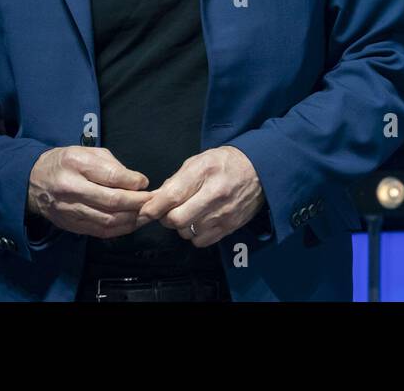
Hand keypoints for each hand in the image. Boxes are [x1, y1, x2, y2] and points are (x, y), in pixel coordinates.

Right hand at [27, 146, 152, 238]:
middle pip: (111, 202)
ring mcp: (69, 210)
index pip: (111, 176)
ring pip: (107, 220)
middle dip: (137, 203)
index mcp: (76, 164)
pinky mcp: (70, 225)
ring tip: (147, 214)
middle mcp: (70, 188)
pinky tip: (131, 223)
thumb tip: (137, 182)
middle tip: (152, 201)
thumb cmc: (67, 162)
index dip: (133, 182)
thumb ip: (113, 166)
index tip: (145, 183)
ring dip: (132, 219)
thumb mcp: (88, 152)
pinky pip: (99, 231)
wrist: (33, 181)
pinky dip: (119, 229)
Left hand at [136, 146, 264, 247]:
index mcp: (204, 171)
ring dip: (181, 226)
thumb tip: (153, 200)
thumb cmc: (224, 163)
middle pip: (176, 219)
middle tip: (169, 211)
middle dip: (166, 218)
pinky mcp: (230, 226)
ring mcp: (224, 212)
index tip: (144, 212)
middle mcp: (215, 193)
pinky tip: (200, 221)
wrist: (259, 170)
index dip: (152, 208)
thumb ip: (175, 181)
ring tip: (189, 213)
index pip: (171, 196)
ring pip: (187, 232)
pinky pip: (201, 241)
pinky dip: (195, 234)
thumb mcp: (198, 161)